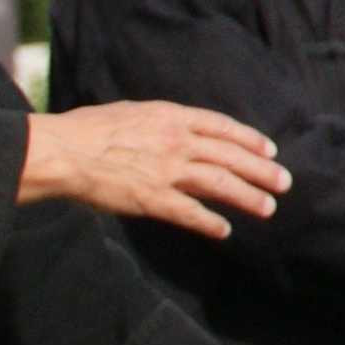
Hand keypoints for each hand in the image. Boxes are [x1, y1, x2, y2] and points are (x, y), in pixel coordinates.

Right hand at [23, 102, 289, 240]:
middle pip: (231, 156)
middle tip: (283, 182)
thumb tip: (169, 128)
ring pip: (221, 183)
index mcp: (170, 117)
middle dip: (261, 170)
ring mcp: (167, 171)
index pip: (221, 127)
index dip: (249, 139)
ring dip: (248, 196)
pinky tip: (223, 230)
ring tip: (267, 208)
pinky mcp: (152, 199)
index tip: (268, 149)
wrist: (62, 151)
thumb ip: (155, 123)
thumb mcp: (128, 113)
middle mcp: (176, 141)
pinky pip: (191, 213)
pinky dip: (210, 222)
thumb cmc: (84, 131)